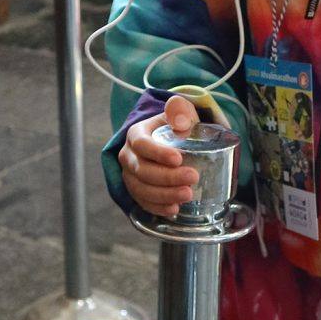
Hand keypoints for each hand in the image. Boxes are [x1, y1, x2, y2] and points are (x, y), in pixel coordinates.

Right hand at [118, 96, 199, 216]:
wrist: (171, 140)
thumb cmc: (176, 125)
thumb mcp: (180, 112)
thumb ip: (180, 110)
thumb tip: (181, 123)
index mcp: (136, 135)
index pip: (142, 144)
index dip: (158, 153)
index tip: (178, 158)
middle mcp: (128, 156)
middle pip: (142, 170)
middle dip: (167, 177)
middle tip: (192, 177)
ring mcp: (130, 176)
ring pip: (141, 189)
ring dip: (164, 195)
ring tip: (188, 195)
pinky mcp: (137, 191)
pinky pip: (143, 202)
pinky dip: (157, 207)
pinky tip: (174, 209)